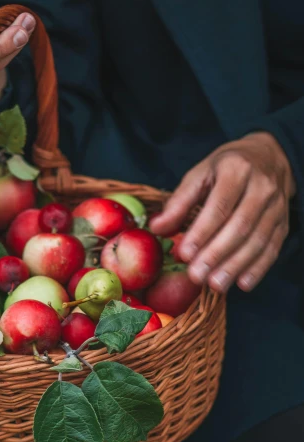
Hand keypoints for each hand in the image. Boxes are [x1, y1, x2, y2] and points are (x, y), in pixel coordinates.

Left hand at [150, 133, 294, 292]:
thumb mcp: (200, 174)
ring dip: (235, 266)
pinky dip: (258, 269)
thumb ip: (179, 202)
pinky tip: (242, 284)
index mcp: (236, 170)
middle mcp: (262, 187)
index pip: (219, 206)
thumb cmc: (226, 168)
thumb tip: (157, 228)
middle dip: (216, 254)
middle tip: (196, 276)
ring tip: (214, 285)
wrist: (268, 157)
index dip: (202, 232)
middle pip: (240, 226)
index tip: (184, 254)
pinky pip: (273, 248)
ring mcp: (276, 206)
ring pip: (258, 240)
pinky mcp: (284, 223)